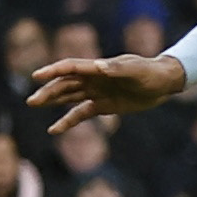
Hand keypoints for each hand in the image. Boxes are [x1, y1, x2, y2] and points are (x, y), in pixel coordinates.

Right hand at [28, 52, 187, 133]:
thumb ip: (117, 69)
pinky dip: (67, 121)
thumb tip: (99, 67)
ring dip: (52, 100)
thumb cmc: (149, 72)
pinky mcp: (102, 106)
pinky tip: (54, 129)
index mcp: (97, 67)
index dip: (53, 71)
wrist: (163, 83)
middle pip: (64, 83)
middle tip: (32, 101)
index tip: (37, 76)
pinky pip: (80, 114)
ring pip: (68, 96)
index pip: (70, 67)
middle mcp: (93, 79)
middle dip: (48, 91)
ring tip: (34, 104)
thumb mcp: (135, 70)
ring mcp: (96, 92)